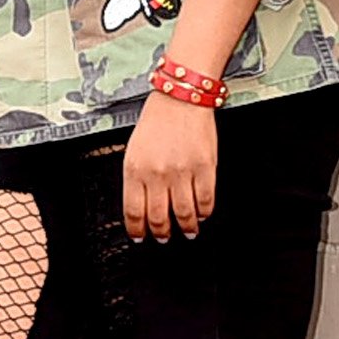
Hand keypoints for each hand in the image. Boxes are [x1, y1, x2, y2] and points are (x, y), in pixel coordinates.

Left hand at [123, 92, 217, 240]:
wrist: (180, 101)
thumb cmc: (155, 125)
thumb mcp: (133, 152)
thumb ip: (136, 180)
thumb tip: (141, 208)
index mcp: (135, 170)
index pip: (134, 211)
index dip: (137, 229)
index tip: (140, 237)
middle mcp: (157, 174)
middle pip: (159, 217)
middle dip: (162, 233)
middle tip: (164, 238)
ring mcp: (182, 172)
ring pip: (184, 214)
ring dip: (186, 228)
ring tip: (187, 232)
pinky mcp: (206, 168)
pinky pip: (206, 200)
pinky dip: (204, 212)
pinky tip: (202, 215)